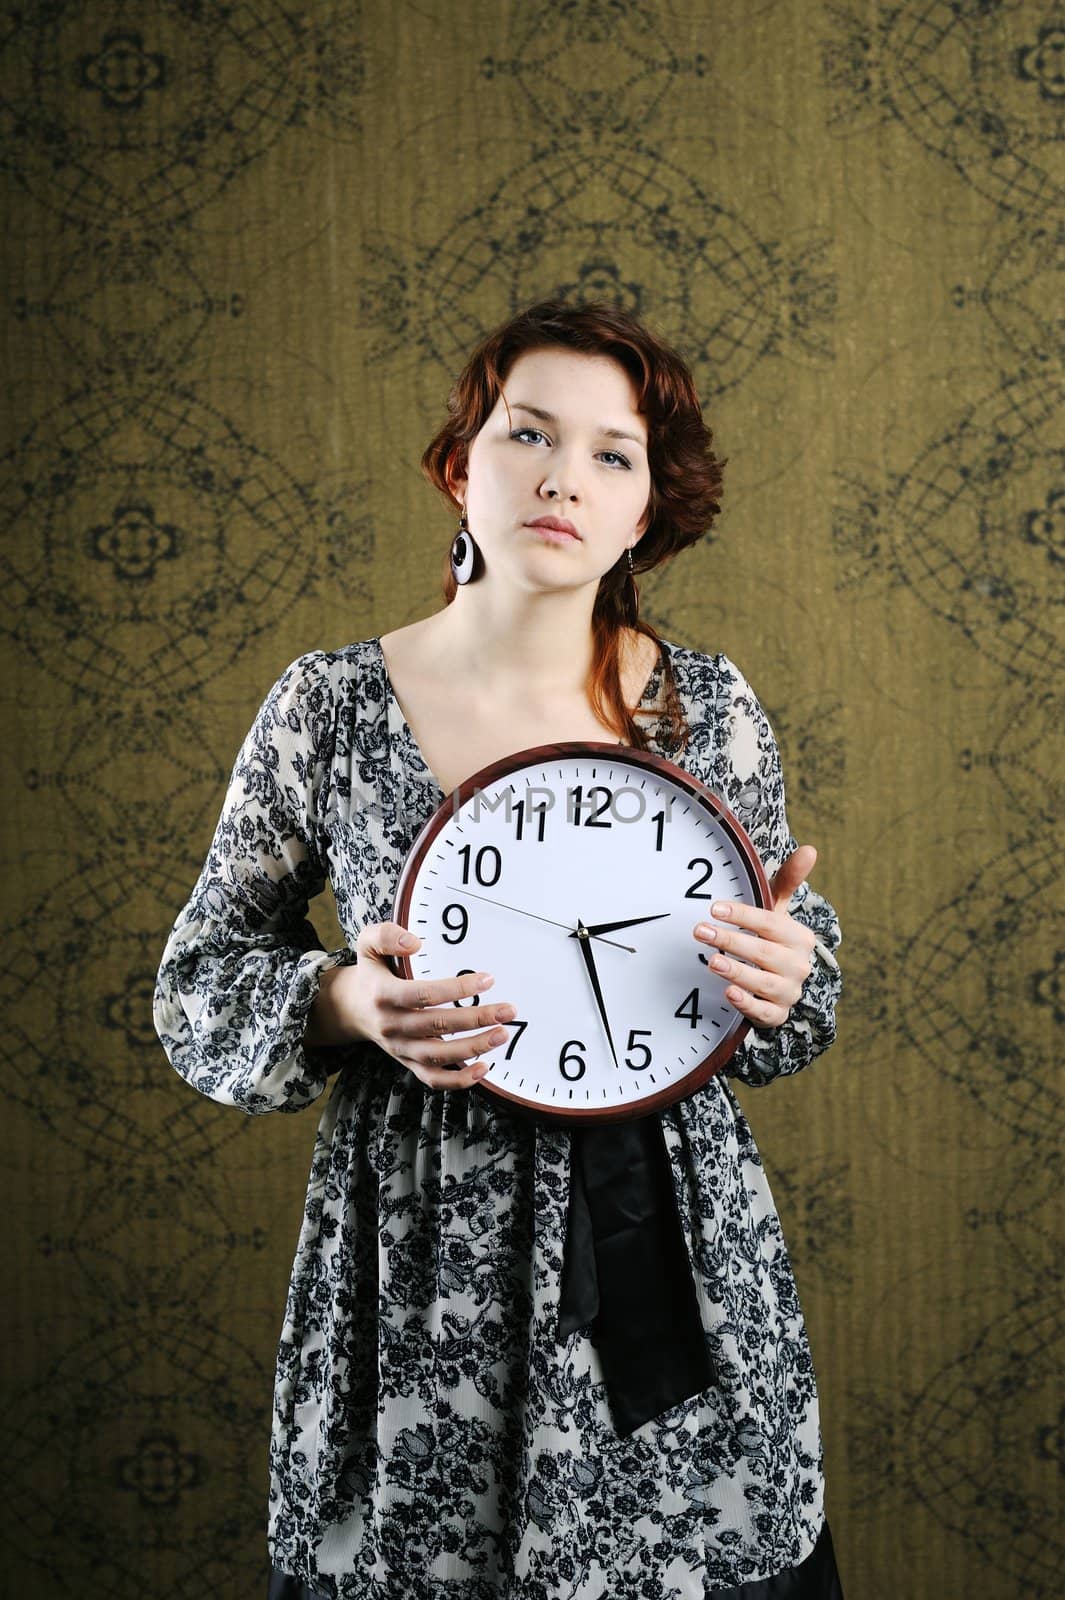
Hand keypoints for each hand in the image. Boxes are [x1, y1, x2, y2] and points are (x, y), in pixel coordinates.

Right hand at [317, 920, 515, 1090]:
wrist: (352, 1008)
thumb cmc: (371, 972)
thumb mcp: (368, 944)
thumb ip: (386, 935)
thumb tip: (414, 942)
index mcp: (383, 994)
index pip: (424, 994)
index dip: (457, 989)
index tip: (488, 980)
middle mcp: (392, 1025)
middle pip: (437, 1026)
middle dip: (476, 1019)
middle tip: (507, 1011)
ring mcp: (401, 1048)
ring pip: (438, 1056)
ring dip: (474, 1048)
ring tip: (502, 1034)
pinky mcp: (408, 1063)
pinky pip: (433, 1079)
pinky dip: (459, 1081)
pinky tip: (484, 1069)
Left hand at [692, 845, 818, 1029]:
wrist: (782, 982)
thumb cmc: (774, 939)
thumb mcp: (777, 911)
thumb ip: (788, 881)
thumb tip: (809, 849)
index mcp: (799, 937)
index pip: (771, 923)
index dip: (743, 915)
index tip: (715, 908)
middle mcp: (798, 965)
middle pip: (764, 953)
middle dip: (731, 941)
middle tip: (700, 932)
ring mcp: (789, 992)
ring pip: (764, 983)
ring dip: (737, 972)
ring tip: (711, 961)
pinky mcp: (777, 1014)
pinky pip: (765, 1013)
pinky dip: (747, 1004)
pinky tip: (728, 994)